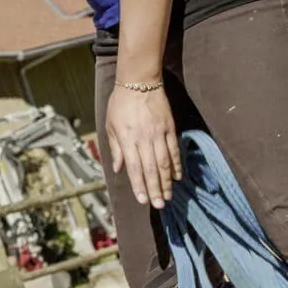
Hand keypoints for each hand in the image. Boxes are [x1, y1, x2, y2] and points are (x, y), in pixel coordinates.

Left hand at [106, 84, 180, 208]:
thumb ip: (116, 148)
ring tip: (168, 196)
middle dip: (155, 189)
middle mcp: (143, 139)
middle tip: (159, 205)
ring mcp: (158, 134)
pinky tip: (176, 177)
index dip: (139, 186)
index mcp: (127, 139)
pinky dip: (176, 165)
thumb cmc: (120, 104)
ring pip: (164, 163)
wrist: (139, 82)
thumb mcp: (111, 125)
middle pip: (151, 169)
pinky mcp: (169, 128)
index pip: (134, 168)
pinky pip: (173, 150)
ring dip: (166, 182)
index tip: (142, 200)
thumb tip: (118, 169)